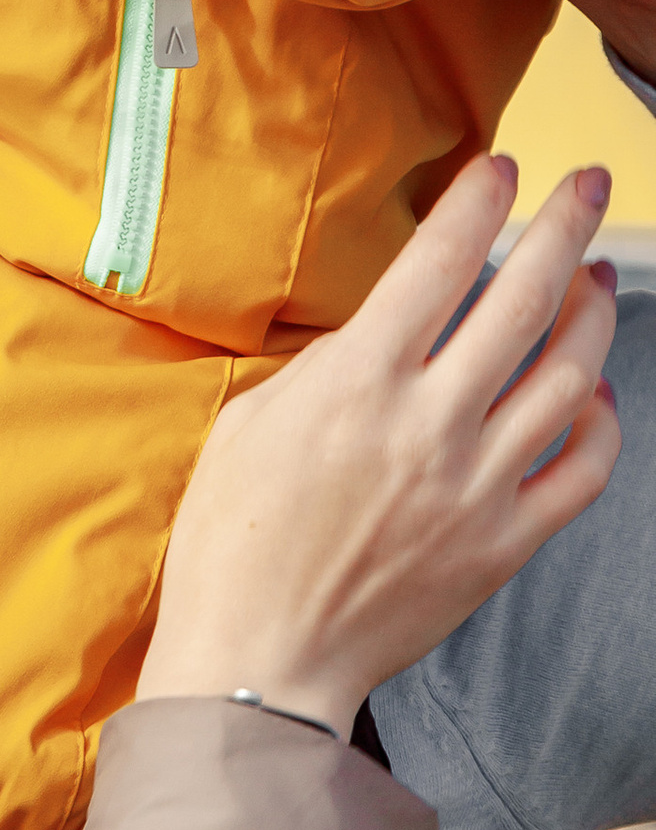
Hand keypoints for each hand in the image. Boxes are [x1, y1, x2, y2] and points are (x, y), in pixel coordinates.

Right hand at [140, 155, 619, 736]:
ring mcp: (476, 484)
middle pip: (524, 299)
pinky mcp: (503, 542)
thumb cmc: (232, 546)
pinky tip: (589, 394)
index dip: (479, 203)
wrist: (260, 661)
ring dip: (591, 312)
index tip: (499, 169)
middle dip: (563, 226)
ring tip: (592, 277)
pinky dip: (597, 422)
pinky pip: (581, 469)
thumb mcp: (251, 424)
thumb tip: (383, 335)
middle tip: (582, 187)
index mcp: (357, 383)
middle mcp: (429, 423)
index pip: (439, 262)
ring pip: (569, 375)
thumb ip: (325, 369)